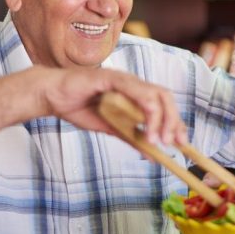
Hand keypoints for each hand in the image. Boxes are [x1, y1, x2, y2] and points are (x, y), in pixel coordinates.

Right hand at [41, 66, 187, 144]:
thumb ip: (131, 138)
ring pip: (154, 95)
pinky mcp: (110, 78)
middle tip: (172, 143)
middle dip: (174, 121)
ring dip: (160, 118)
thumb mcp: (111, 128)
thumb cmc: (79, 107)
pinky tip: (144, 125)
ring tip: (157, 140)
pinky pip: (133, 90)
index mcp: (136, 93)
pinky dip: (143, 107)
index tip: (182, 142)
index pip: (164, 104)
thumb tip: (153, 155)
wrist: (52, 96)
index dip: (176, 121)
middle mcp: (133, 84)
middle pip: (165, 97)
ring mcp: (123, 79)